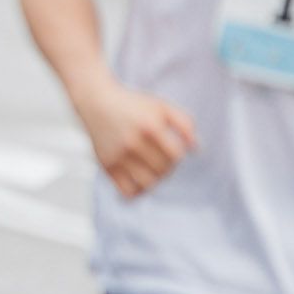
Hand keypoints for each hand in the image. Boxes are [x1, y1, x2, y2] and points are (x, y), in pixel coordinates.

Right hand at [78, 79, 196, 197]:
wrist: (96, 102)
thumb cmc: (134, 105)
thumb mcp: (161, 106)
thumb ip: (184, 123)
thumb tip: (196, 150)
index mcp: (149, 126)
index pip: (175, 156)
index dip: (177, 156)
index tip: (172, 150)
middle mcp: (133, 142)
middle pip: (163, 171)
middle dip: (167, 167)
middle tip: (161, 158)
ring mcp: (118, 156)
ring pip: (147, 184)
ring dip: (156, 180)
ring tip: (153, 170)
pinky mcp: (107, 166)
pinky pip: (128, 192)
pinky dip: (138, 192)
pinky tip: (140, 181)